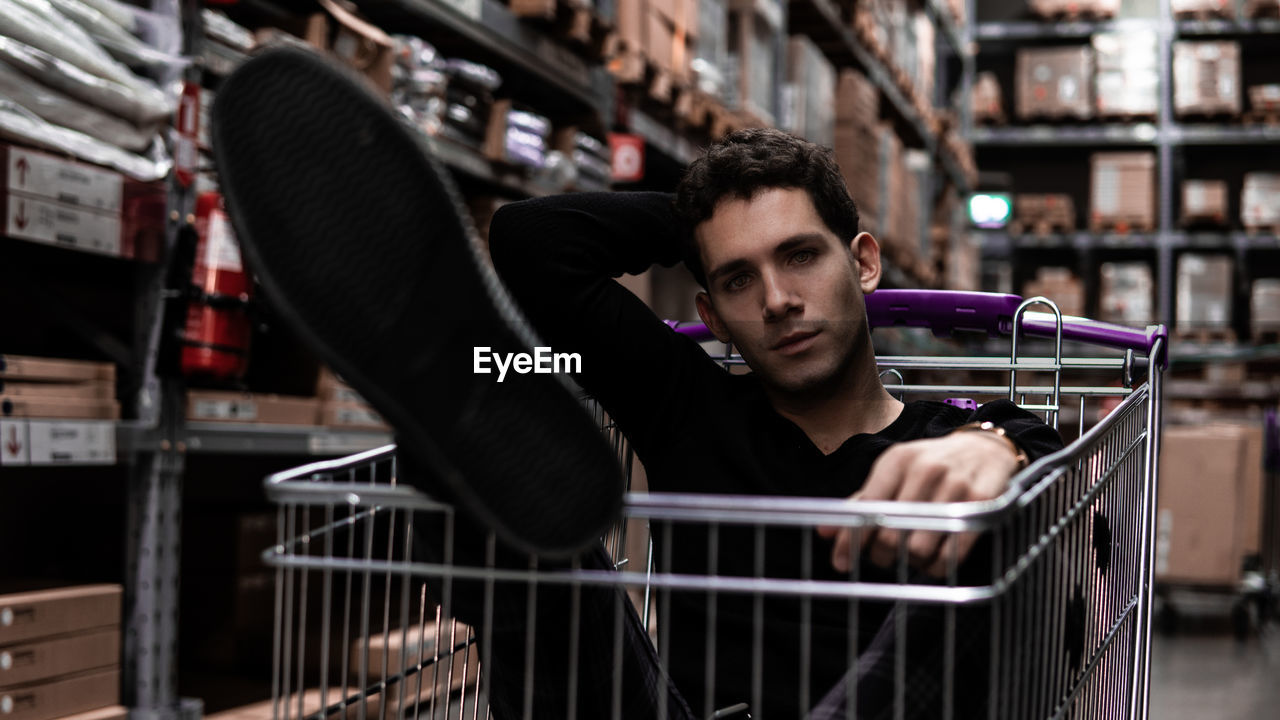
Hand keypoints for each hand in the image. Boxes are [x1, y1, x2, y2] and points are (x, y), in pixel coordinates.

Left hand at [816, 432, 1020, 577]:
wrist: (985, 448)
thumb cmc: (931, 465)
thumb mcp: (895, 472)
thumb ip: (862, 501)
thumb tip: (825, 532)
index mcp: (896, 461)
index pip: (866, 508)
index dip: (850, 540)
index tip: (840, 563)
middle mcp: (924, 470)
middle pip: (889, 535)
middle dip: (881, 555)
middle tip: (884, 558)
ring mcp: (954, 486)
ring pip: (918, 549)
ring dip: (912, 562)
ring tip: (914, 555)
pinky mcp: (981, 503)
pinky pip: (951, 554)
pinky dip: (938, 567)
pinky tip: (936, 562)